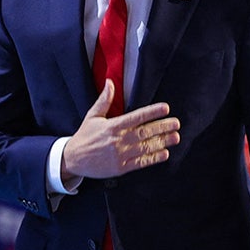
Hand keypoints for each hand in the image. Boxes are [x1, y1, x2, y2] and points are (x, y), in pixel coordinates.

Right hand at [61, 80, 179, 178]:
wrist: (72, 159)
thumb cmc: (84, 136)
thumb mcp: (92, 116)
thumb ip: (104, 100)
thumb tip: (110, 81)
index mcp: (113, 126)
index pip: (136, 117)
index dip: (152, 112)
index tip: (165, 108)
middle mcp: (118, 140)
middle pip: (145, 132)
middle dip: (162, 127)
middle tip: (176, 123)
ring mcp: (120, 154)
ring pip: (146, 147)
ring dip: (162, 142)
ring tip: (175, 137)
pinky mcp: (121, 167)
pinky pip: (140, 162)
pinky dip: (153, 158)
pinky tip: (164, 153)